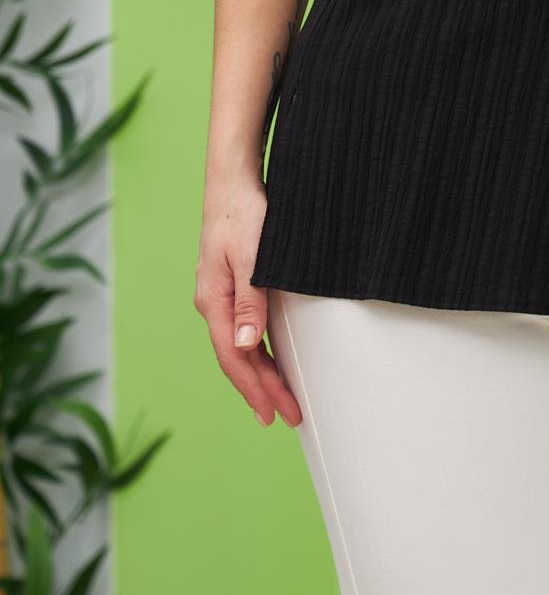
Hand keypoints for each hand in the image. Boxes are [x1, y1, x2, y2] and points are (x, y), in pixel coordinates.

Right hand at [195, 174, 302, 429]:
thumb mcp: (251, 256)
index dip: (255, 388)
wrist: (233, 178)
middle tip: (288, 416)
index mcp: (214, 300)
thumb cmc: (243, 212)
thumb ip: (250, 300)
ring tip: (280, 399)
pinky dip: (258, 350)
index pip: (234, 357)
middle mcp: (214, 302)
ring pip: (240, 346)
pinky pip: (244, 328)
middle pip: (237, 358)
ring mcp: (221, 294)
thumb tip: (245, 345)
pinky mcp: (233, 283)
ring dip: (261, 373)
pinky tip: (270, 359)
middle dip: (261, 389)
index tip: (275, 413)